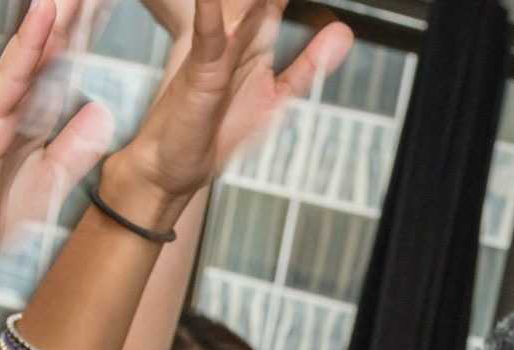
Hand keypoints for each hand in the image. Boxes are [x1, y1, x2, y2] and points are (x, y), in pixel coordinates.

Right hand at [0, 0, 114, 275]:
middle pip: (51, 44)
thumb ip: (74, 146)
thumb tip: (101, 114)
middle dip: (76, 11)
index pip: (63, 62)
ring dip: (58, 11)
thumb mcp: (47, 180)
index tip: (107, 2)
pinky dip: (30, 41)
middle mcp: (10, 99)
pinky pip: (12, 72)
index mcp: (27, 113)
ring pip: (34, 46)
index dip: (86, 31)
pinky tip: (48, 11)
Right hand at [111, 0, 351, 212]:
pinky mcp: (199, 74)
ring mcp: (216, 54)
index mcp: (253, 41)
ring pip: (232, 5)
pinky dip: (212, 18)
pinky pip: (208, 39)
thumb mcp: (276, 96)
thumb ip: (309, 64)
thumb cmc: (214, 132)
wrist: (171, 169)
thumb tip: (342, 30)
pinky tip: (214, 2)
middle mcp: (235, 40)